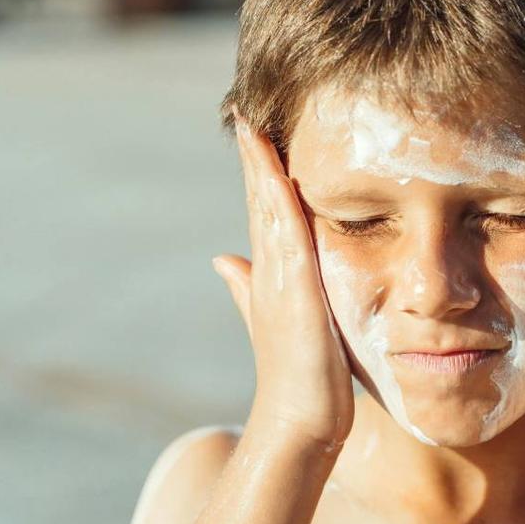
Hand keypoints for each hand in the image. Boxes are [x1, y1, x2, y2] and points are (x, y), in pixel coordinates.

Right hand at [211, 119, 354, 449]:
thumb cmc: (301, 376)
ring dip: (257, 162)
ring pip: (264, 205)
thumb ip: (250, 288)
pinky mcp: (291, 283)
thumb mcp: (277, 320)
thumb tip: (224, 260)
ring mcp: (276, 273)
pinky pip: (283, 226)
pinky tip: (272, 162)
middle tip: (243, 105)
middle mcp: (269, 266)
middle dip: (252, 153)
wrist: (300, 418)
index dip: (258, 169)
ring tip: (249, 118)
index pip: (264, 208)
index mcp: (273, 271)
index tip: (254, 127)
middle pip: (258, 197)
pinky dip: (274, 192)